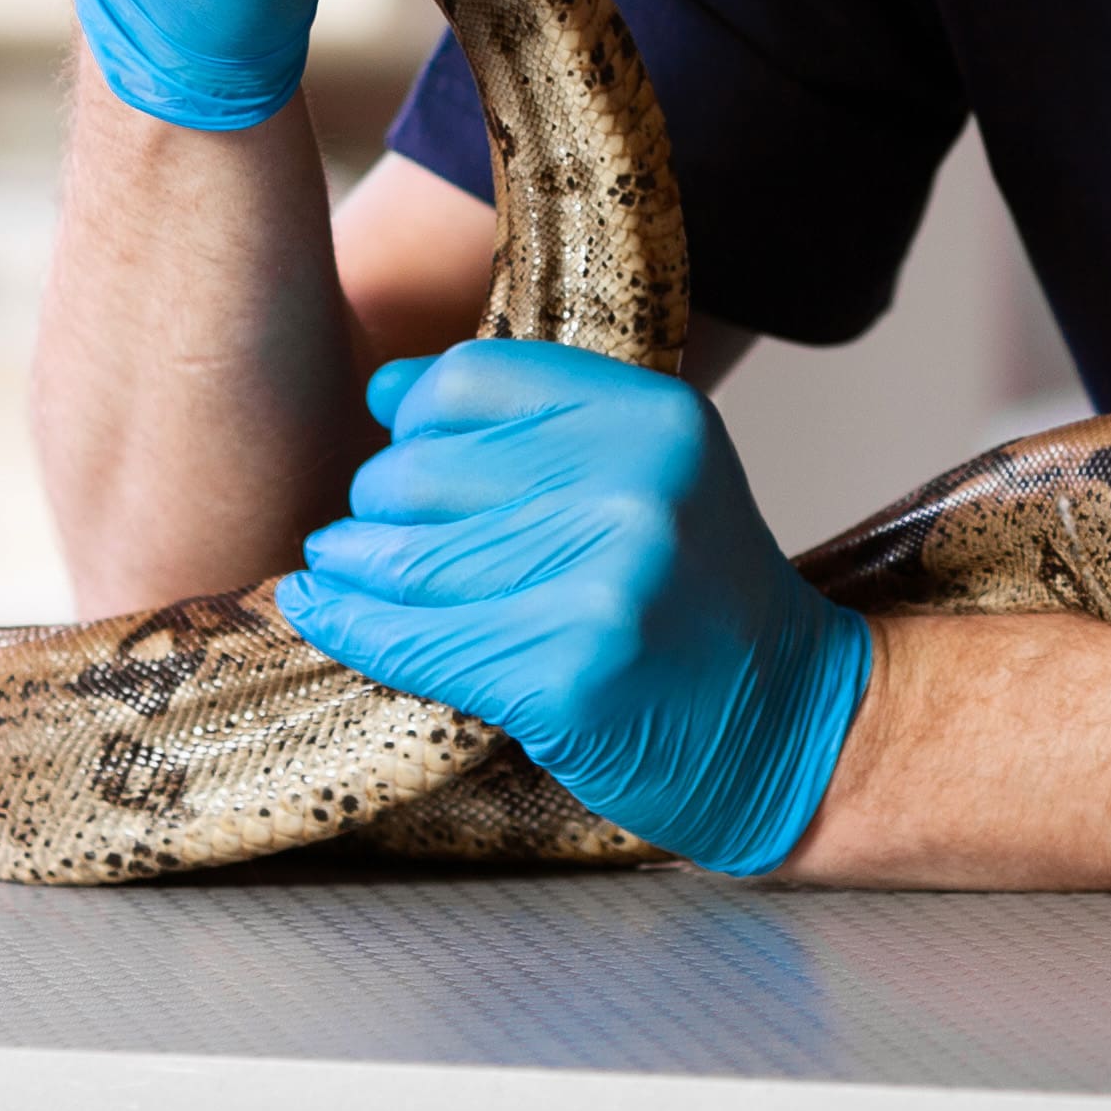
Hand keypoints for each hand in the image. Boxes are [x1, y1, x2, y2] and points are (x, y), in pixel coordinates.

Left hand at [278, 340, 873, 874]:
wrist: (790, 730)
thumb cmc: (697, 602)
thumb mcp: (651, 475)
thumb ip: (530, 425)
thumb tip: (383, 389)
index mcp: (656, 418)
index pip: (471, 380)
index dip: (411, 416)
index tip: (396, 449)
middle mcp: (636, 487)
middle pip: (423, 469)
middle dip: (375, 506)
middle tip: (372, 536)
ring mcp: (605, 583)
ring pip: (405, 557)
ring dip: (349, 567)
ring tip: (339, 572)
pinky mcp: (566, 676)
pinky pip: (413, 641)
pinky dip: (348, 627)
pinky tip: (320, 612)